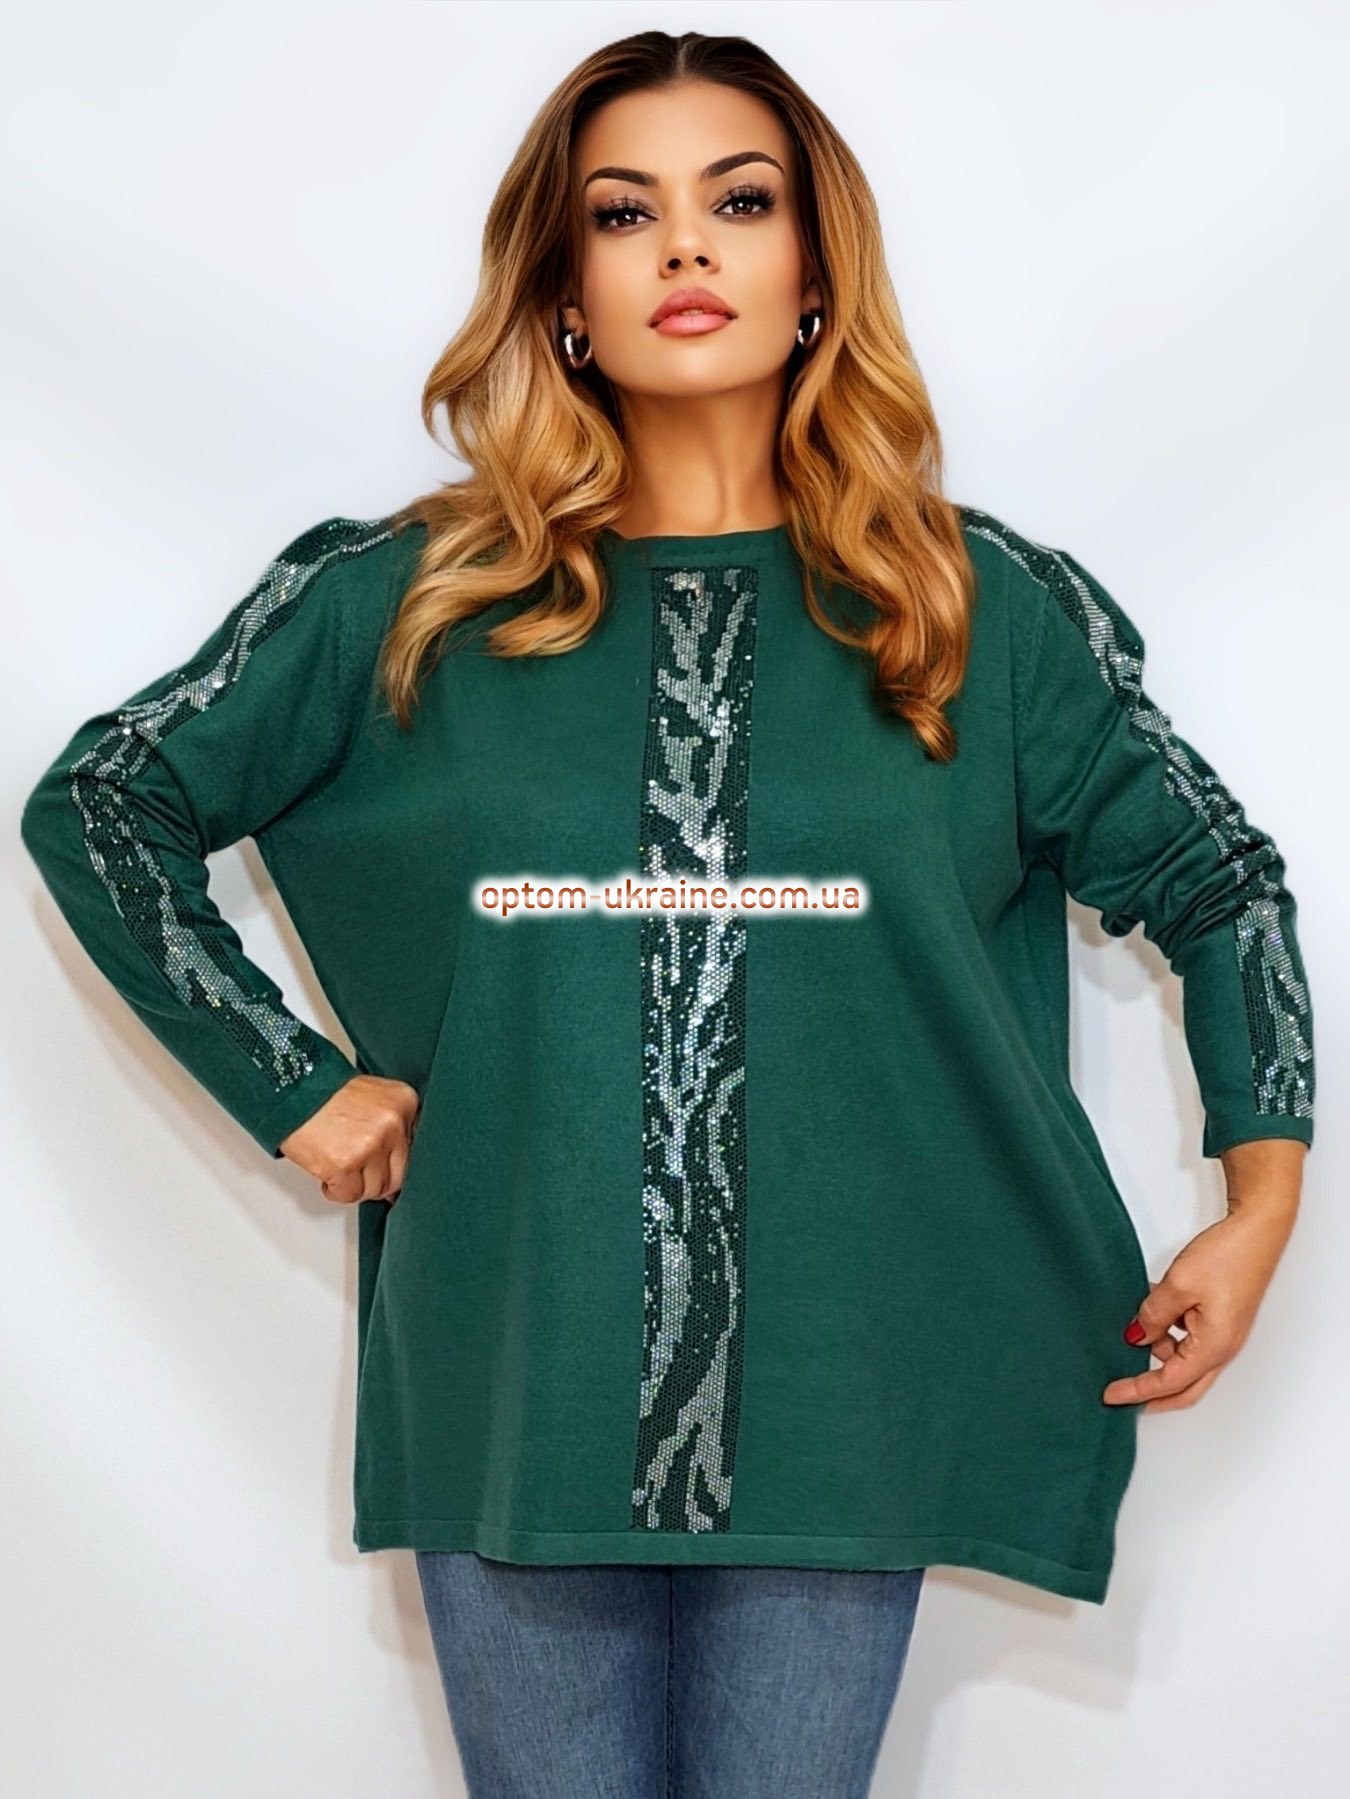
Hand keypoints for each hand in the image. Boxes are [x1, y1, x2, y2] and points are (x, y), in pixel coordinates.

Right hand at [277, 1074, 420, 1205]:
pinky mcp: (346, 1164)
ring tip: (338, 1163)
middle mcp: (392, 1123)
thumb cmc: (325, 1095)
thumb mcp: (373, 1098)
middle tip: (356, 1168)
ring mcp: (371, 1144)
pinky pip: (350, 1196)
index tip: (382, 1164)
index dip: (394, 1162)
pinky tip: (329, 1171)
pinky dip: (336, 1190)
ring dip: (355, 1185)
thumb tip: (402, 1165)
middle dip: (376, 1179)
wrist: (290, 1090)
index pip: (416, 1150)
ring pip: (375, 1189)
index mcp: (404, 1102)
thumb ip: (393, 1126)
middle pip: (399, 1175)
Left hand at [1101, 1195, 1297, 1413]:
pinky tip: (1153, 1311)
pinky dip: (1168, 1332)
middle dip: (1152, 1392)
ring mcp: (1224, 1334)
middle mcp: (1222, 1347)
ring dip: (1159, 1351)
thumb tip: (1137, 1337)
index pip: (1169, 1383)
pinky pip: (1190, 1337)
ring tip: (1133, 1328)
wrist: (1256, 1232)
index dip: (1137, 1390)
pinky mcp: (1222, 1319)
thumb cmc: (1229, 1256)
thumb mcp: (1178, 1286)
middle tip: (1121, 1391)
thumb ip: (1153, 1316)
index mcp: (1213, 1347)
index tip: (1111, 1395)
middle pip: (1184, 1387)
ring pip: (1185, 1359)